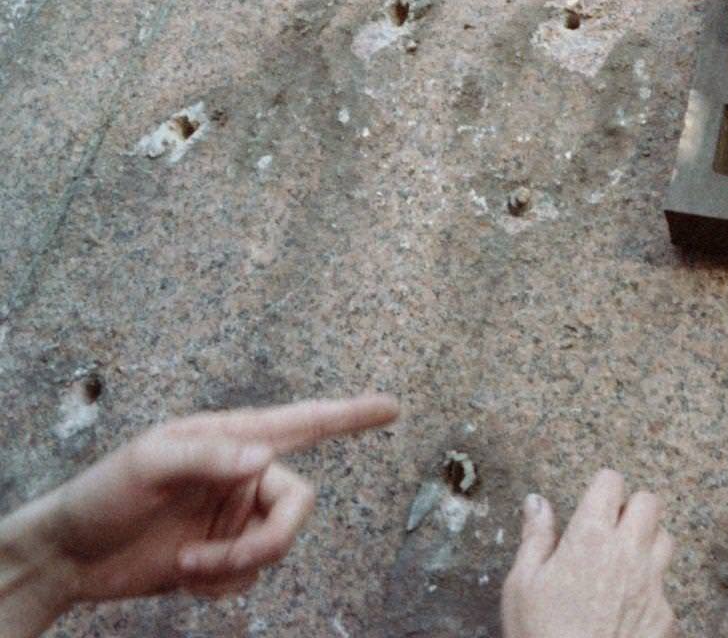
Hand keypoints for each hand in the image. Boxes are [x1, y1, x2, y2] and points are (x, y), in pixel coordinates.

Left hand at [1, 394, 396, 623]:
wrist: (71, 556)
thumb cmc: (103, 494)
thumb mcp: (148, 464)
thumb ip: (210, 456)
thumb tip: (264, 458)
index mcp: (231, 436)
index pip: (304, 420)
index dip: (351, 414)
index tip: (393, 407)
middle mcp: (242, 472)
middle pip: (297, 504)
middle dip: (268, 542)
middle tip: (221, 564)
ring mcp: (234, 516)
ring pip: (276, 545)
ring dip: (233, 567)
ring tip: (186, 567)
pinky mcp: (223, 556)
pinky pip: (251, 577)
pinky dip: (223, 585)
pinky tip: (186, 576)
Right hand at [500, 470, 674, 637]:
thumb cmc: (541, 636)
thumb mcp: (522, 586)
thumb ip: (535, 538)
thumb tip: (536, 502)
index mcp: (590, 537)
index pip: (612, 482)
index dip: (602, 489)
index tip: (593, 505)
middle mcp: (628, 553)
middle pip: (649, 502)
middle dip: (632, 508)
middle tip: (611, 530)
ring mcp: (651, 585)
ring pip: (665, 540)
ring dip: (648, 544)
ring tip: (624, 564)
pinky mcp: (664, 616)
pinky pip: (665, 589)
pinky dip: (651, 592)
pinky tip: (629, 608)